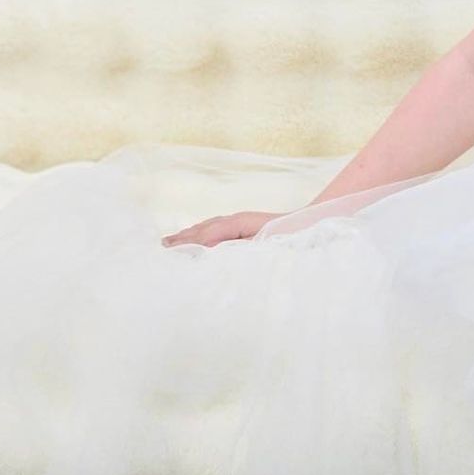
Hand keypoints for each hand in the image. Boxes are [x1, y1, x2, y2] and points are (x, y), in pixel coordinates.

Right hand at [160, 210, 285, 248]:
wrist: (313, 220)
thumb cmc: (291, 235)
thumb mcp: (264, 245)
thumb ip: (238, 249)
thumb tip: (213, 250)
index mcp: (238, 224)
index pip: (207, 235)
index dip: (188, 244)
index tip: (169, 254)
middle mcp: (236, 220)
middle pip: (203, 229)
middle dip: (182, 239)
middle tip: (160, 249)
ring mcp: (240, 222)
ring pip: (208, 228)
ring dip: (189, 235)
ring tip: (170, 242)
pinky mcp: (245, 227)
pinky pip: (216, 229)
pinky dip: (202, 233)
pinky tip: (197, 237)